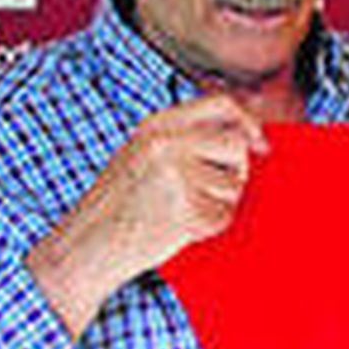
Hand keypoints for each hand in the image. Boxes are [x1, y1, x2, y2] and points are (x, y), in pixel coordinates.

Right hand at [27, 94, 268, 338]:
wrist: (88, 244)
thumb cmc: (120, 206)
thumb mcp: (144, 155)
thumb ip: (186, 139)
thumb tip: (248, 135)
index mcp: (156, 125)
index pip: (221, 104)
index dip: (249, 122)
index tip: (261, 145)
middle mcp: (166, 143)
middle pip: (237, 147)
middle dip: (235, 172)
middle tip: (207, 192)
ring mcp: (176, 173)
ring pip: (235, 185)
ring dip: (220, 204)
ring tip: (182, 211)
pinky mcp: (185, 207)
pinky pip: (224, 216)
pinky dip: (210, 228)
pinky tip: (179, 228)